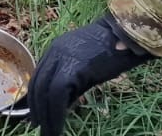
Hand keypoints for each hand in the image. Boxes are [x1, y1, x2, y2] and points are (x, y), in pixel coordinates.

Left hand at [29, 13, 150, 135]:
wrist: (126, 35)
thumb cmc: (112, 49)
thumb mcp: (85, 63)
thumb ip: (73, 80)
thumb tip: (64, 103)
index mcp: (55, 49)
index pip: (39, 77)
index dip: (35, 98)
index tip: (36, 115)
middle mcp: (54, 52)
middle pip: (37, 85)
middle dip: (36, 109)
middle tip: (39, 127)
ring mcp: (62, 59)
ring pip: (45, 92)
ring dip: (45, 115)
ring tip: (49, 132)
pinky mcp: (73, 68)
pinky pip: (57, 94)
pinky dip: (55, 113)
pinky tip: (58, 126)